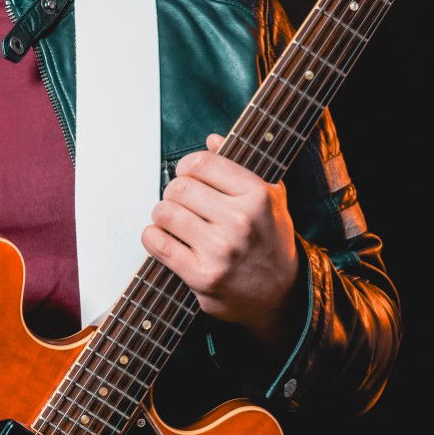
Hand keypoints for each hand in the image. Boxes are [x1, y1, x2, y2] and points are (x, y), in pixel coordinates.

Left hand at [141, 133, 301, 351]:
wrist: (281, 294)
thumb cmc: (271, 241)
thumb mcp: (271, 198)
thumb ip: (242, 165)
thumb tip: (212, 140)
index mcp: (257, 195)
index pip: (201, 163)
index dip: (186, 167)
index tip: (187, 176)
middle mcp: (239, 221)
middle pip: (179, 188)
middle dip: (173, 193)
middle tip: (179, 202)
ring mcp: (219, 250)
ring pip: (164, 213)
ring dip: (163, 216)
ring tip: (175, 222)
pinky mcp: (201, 276)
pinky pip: (157, 243)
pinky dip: (153, 237)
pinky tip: (164, 238)